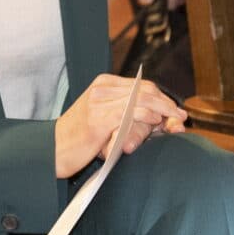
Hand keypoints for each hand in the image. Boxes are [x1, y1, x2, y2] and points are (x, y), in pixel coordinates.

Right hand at [54, 73, 187, 177]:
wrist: (51, 151)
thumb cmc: (76, 139)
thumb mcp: (101, 119)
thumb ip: (123, 113)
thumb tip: (153, 116)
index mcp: (103, 83)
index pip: (142, 85)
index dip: (163, 97)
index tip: (177, 110)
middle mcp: (102, 87)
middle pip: (146, 90)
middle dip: (168, 103)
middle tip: (182, 116)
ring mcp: (100, 100)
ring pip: (143, 99)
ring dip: (163, 111)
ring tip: (175, 122)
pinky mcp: (100, 117)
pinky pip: (133, 112)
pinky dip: (149, 117)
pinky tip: (157, 124)